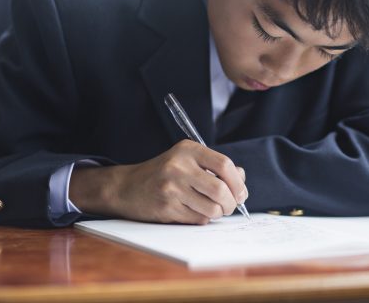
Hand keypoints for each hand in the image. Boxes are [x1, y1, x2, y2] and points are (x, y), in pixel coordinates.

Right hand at [70, 139, 247, 224]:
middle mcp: (179, 167)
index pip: (224, 165)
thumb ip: (215, 167)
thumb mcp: (187, 160)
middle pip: (220, 190)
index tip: (241, 193)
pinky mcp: (166, 207)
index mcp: (187, 150)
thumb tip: (242, 179)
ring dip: (218, 213)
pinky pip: (198, 219)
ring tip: (212, 209)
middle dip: (230, 203)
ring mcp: (171, 188)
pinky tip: (195, 212)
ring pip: (211, 208)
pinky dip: (203, 219)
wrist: (126, 187)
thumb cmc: (163, 173)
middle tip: (229, 206)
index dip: (238, 182)